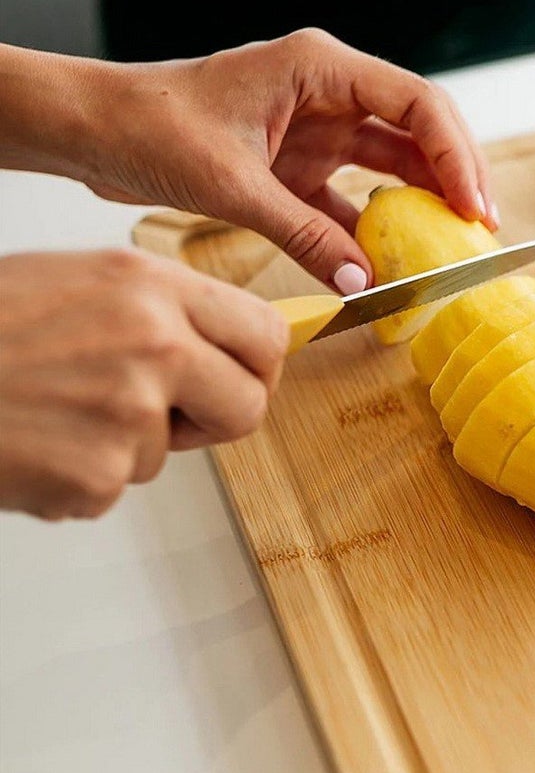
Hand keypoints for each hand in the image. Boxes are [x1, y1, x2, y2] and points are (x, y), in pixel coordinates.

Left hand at [0, 32, 497, 293]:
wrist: (93, 132)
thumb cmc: (148, 128)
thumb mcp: (232, 187)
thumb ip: (305, 236)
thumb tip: (365, 282)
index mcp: (319, 67)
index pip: (416, 103)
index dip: (457, 154)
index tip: (473, 206)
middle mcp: (328, 92)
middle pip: (419, 131)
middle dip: (455, 179)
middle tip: (481, 230)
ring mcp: (317, 129)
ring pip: (395, 165)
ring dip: (422, 206)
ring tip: (450, 248)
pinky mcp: (300, 165)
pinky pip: (354, 199)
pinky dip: (373, 232)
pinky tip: (390, 265)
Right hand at [0, 249, 287, 518]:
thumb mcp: (78, 284)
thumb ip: (157, 312)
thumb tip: (224, 346)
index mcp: (149, 286)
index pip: (265, 334)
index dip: (259, 365)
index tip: (245, 377)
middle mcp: (153, 343)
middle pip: (249, 405)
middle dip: (216, 419)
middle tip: (172, 415)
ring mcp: (130, 413)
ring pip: (169, 451)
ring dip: (123, 445)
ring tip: (52, 409)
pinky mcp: (98, 474)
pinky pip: (113, 488)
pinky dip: (74, 478)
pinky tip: (30, 441)